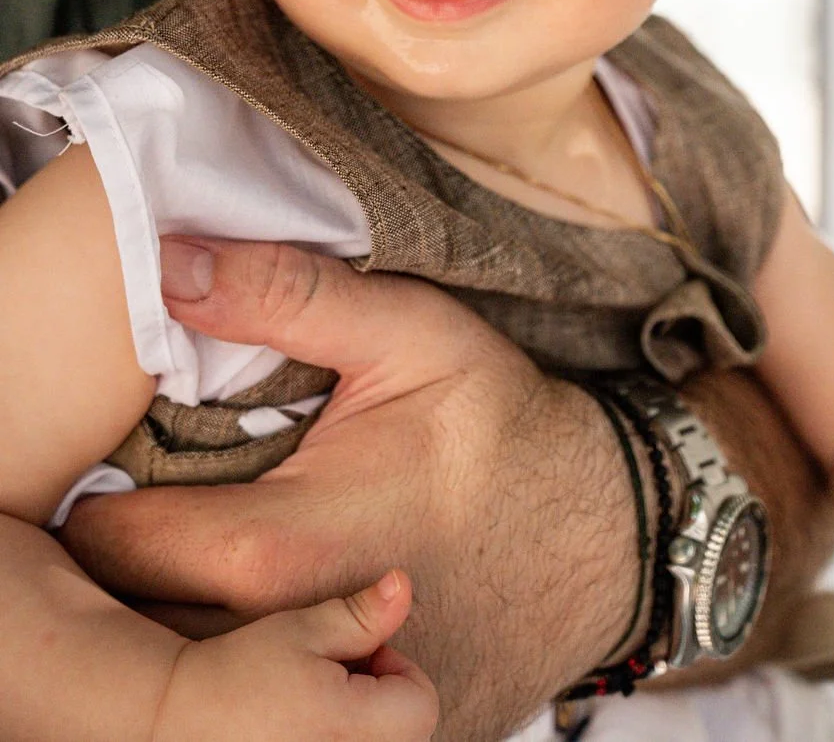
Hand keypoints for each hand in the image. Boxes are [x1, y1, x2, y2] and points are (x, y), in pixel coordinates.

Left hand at [61, 237, 638, 741]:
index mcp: (291, 546)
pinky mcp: (366, 735)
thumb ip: (285, 295)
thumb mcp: (410, 332)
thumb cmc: (499, 426)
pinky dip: (251, 659)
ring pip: (201, 675)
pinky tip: (276, 608)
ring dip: (188, 616)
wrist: (606, 533)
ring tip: (214, 550)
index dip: (102, 507)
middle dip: (139, 566)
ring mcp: (337, 712)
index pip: (125, 549)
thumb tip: (171, 264)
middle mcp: (299, 648)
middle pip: (148, 626)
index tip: (116, 469)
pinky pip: (262, 711)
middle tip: (161, 503)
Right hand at [154, 570, 437, 741]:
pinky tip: (305, 727)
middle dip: (384, 698)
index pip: (422, 704)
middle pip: (408, 732)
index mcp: (350, 729)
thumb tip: (405, 586)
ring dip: (364, 722)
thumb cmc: (242, 668)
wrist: (180, 717)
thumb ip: (364, 614)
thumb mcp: (305, 628)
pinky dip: (339, 738)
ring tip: (318, 705)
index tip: (354, 657)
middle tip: (332, 679)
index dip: (397, 669)